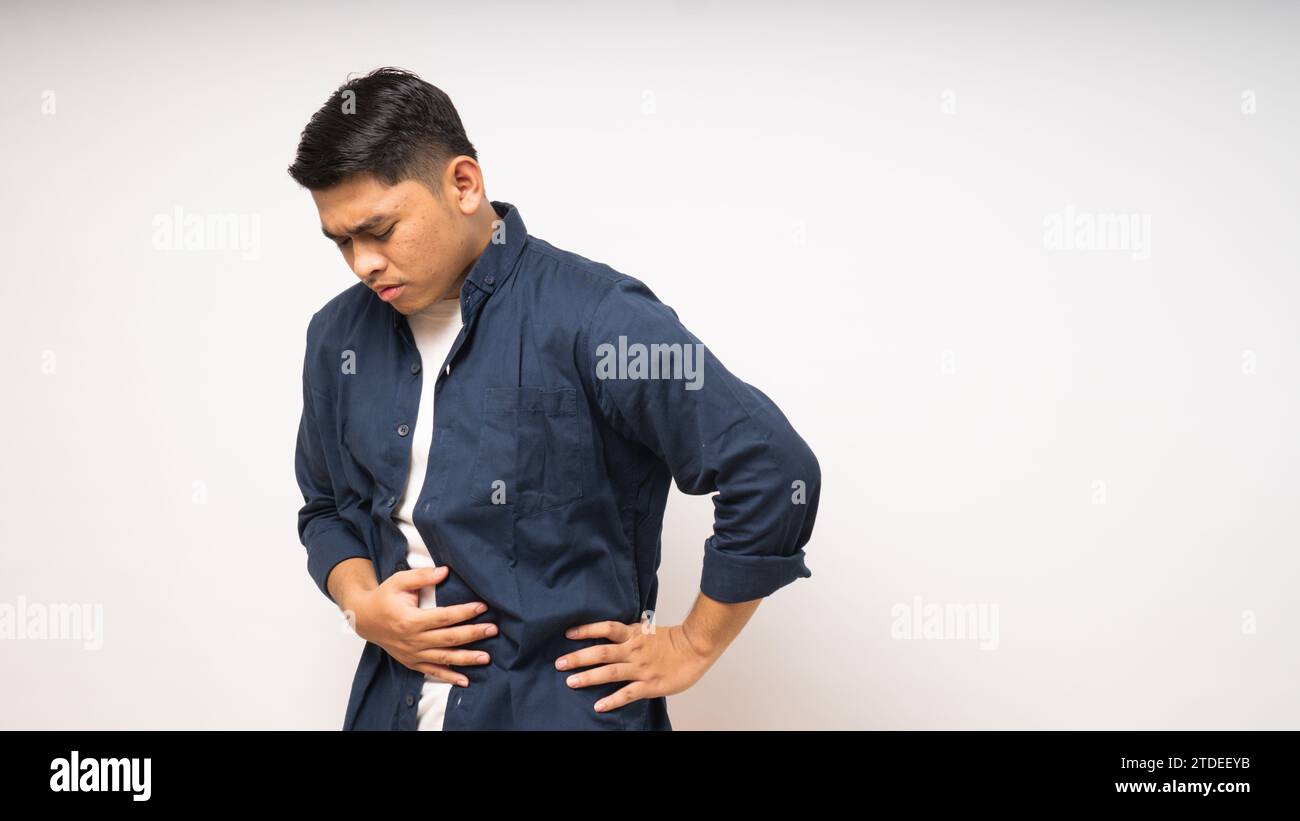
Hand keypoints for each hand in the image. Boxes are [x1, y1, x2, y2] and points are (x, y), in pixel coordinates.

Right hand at [346, 565, 496, 686]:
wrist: (365, 619)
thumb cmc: (384, 597)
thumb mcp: (399, 581)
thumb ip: (422, 576)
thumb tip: (445, 571)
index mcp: (410, 619)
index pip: (443, 617)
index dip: (464, 612)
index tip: (482, 607)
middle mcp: (412, 640)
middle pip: (448, 639)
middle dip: (472, 634)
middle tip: (493, 630)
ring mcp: (412, 654)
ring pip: (444, 658)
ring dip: (466, 659)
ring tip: (487, 658)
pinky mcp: (412, 662)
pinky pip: (432, 672)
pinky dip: (449, 678)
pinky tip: (466, 681)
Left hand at [554, 618, 715, 712]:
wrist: (696, 648)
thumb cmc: (674, 640)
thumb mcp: (650, 630)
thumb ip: (632, 632)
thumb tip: (617, 629)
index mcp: (634, 634)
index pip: (606, 628)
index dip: (587, 630)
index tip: (568, 633)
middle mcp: (633, 650)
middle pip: (601, 652)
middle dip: (579, 657)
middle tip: (559, 663)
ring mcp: (641, 668)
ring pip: (610, 672)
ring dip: (589, 677)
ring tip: (570, 682)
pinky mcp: (649, 685)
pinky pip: (627, 694)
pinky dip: (612, 700)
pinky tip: (598, 706)